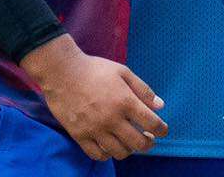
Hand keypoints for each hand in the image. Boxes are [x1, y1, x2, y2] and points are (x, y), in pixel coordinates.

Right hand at [21, 35, 166, 160]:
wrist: (61, 71)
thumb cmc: (93, 68)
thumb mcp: (122, 72)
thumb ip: (143, 90)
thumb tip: (160, 106)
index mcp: (125, 101)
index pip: (152, 124)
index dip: (162, 129)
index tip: (162, 130)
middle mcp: (112, 119)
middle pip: (139, 143)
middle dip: (148, 143)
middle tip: (148, 139)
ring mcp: (95, 129)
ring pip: (120, 152)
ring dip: (129, 149)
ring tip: (128, 142)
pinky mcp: (79, 135)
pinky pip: (98, 155)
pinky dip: (107, 154)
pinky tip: (109, 146)